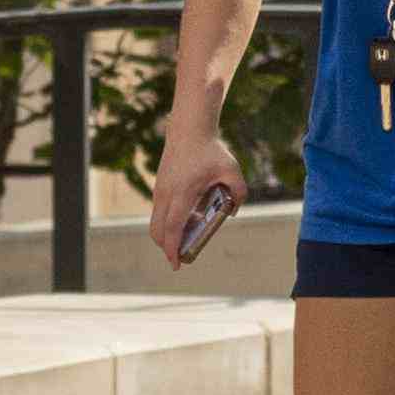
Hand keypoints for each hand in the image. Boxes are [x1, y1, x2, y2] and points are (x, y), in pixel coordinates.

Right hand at [152, 130, 246, 263]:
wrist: (188, 130)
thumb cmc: (210, 151)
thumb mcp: (232, 170)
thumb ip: (239, 192)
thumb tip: (233, 211)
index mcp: (182, 193)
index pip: (172, 227)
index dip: (173, 248)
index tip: (177, 264)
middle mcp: (166, 194)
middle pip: (158, 231)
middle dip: (167, 248)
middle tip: (181, 258)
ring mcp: (159, 191)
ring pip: (155, 223)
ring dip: (166, 236)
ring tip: (186, 240)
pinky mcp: (158, 188)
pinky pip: (158, 213)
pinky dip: (166, 224)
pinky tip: (184, 222)